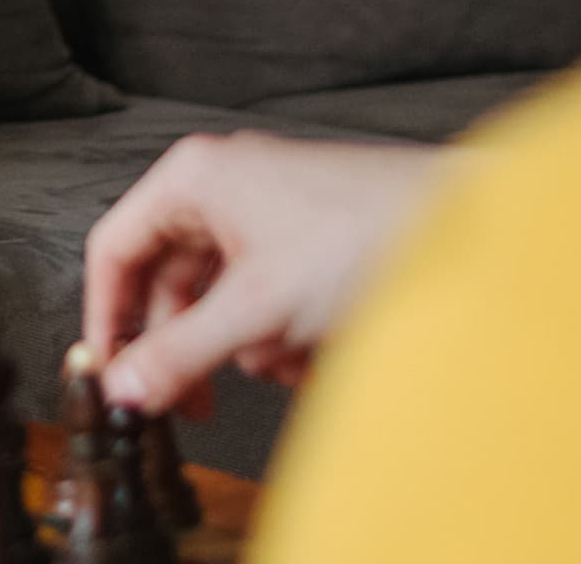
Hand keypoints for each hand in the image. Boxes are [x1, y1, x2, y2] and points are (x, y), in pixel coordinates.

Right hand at [81, 133, 444, 411]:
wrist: (472, 221)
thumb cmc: (367, 234)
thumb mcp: (258, 309)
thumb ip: (181, 352)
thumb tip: (125, 388)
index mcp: (194, 179)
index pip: (116, 251)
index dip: (108, 319)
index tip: (113, 375)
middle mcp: (223, 186)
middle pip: (171, 281)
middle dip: (192, 344)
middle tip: (194, 402)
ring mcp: (268, 209)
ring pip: (224, 295)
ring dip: (250, 341)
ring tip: (291, 359)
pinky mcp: (307, 237)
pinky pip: (268, 294)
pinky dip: (285, 330)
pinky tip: (318, 349)